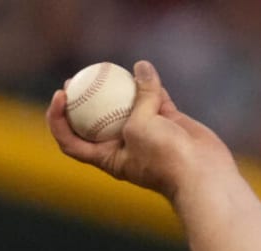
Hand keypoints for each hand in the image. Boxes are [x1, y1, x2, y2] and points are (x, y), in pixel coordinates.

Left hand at [45, 61, 235, 202]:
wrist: (202, 173)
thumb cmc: (164, 158)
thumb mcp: (141, 126)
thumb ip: (140, 97)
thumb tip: (141, 68)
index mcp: (106, 158)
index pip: (72, 141)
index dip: (59, 120)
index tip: (59, 96)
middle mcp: (122, 147)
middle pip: (94, 122)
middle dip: (81, 101)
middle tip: (76, 79)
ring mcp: (145, 134)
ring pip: (125, 107)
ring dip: (116, 89)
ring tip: (105, 68)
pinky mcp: (166, 123)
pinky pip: (153, 100)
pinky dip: (150, 85)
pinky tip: (145, 69)